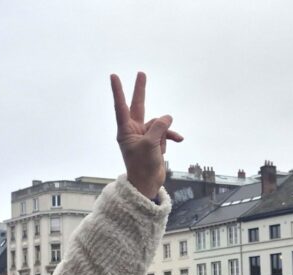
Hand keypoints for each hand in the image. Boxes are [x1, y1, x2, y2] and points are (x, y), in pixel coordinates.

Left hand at [111, 72, 183, 197]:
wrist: (147, 184)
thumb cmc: (143, 166)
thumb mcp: (150, 145)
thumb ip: (159, 127)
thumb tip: (167, 117)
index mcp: (125, 130)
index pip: (121, 106)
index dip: (118, 91)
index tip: (113, 76)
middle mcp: (133, 130)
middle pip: (138, 106)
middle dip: (141, 90)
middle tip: (141, 73)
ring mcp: (144, 135)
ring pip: (159, 123)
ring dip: (164, 133)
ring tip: (160, 147)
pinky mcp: (154, 141)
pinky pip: (165, 132)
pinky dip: (171, 136)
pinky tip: (179, 140)